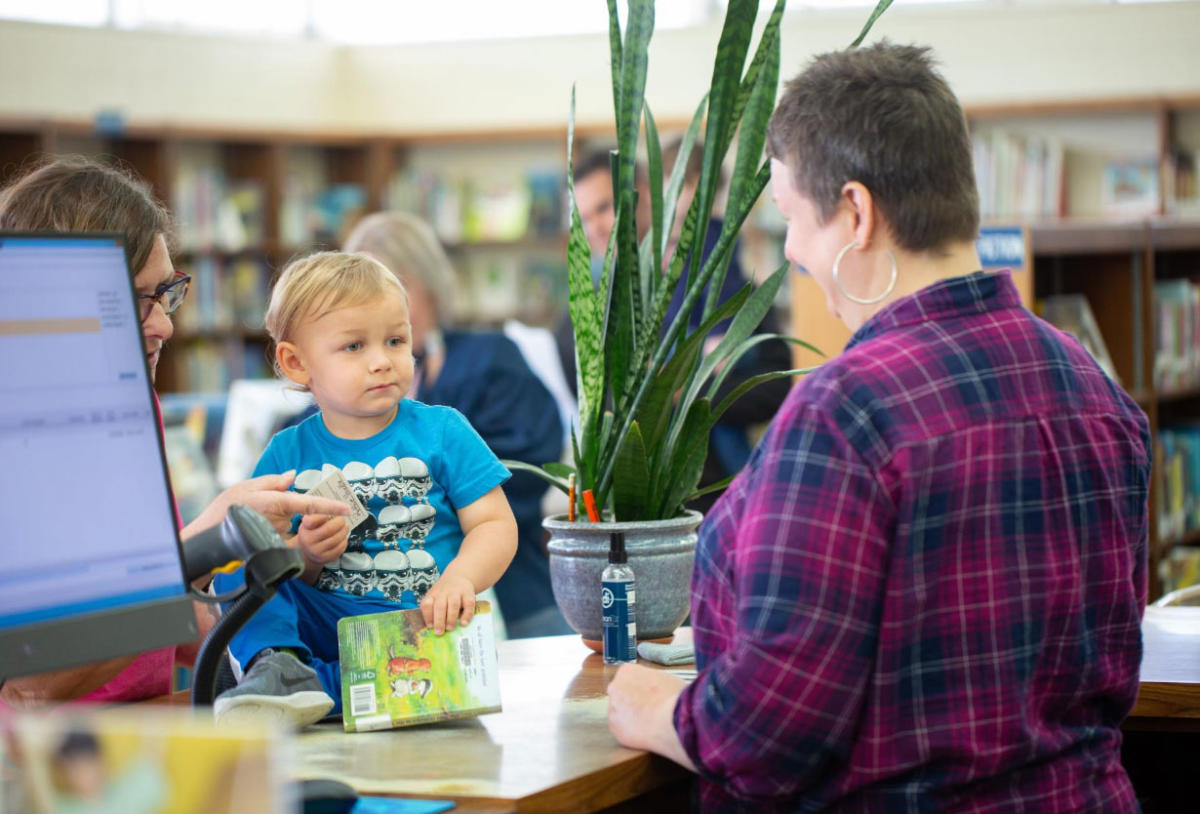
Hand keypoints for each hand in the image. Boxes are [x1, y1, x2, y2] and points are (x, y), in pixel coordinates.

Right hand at [185, 471, 349, 537]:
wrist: (208, 534)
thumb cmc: (226, 508)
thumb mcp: (248, 486)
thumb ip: (273, 482)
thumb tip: (292, 476)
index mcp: (276, 503)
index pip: (309, 504)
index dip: (330, 507)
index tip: (346, 509)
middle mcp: (279, 519)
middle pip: (297, 511)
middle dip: (290, 507)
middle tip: (269, 505)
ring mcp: (276, 533)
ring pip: (287, 521)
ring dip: (278, 517)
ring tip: (256, 516)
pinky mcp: (271, 542)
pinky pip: (279, 532)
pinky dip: (272, 527)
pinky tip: (256, 525)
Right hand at [295, 514, 348, 565]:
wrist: (307, 551)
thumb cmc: (311, 532)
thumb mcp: (309, 521)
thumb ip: (317, 513)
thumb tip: (335, 506)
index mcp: (304, 528)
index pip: (314, 520)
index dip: (325, 515)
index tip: (334, 510)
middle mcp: (308, 540)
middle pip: (330, 529)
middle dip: (340, 522)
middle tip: (342, 519)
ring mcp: (316, 551)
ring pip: (337, 538)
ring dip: (344, 531)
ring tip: (344, 527)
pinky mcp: (325, 558)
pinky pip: (340, 548)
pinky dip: (344, 541)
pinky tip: (342, 538)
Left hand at [419, 574, 476, 634]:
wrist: (459, 577)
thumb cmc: (445, 593)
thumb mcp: (435, 597)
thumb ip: (433, 611)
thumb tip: (433, 629)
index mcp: (433, 595)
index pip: (427, 604)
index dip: (427, 616)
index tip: (430, 626)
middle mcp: (444, 592)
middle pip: (440, 606)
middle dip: (439, 620)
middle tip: (439, 632)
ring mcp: (457, 592)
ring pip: (453, 604)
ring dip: (451, 618)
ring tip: (450, 628)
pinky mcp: (468, 594)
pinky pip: (468, 604)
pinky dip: (467, 615)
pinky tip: (464, 623)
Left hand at [607, 663, 693, 769]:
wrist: (670, 719)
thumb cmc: (673, 698)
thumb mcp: (667, 679)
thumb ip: (654, 681)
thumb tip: (658, 689)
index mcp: (627, 671)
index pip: (629, 678)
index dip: (641, 688)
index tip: (650, 695)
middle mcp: (614, 687)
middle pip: (621, 694)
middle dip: (633, 702)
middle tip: (649, 709)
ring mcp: (612, 708)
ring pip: (620, 713)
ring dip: (631, 718)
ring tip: (650, 722)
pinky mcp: (614, 728)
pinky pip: (622, 730)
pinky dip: (631, 732)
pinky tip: (645, 733)